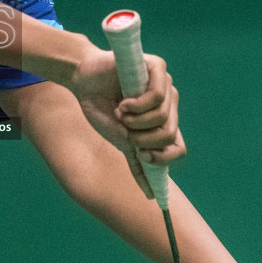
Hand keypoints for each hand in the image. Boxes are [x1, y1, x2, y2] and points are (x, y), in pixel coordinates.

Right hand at [66, 47, 185, 193]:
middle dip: (143, 138)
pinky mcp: (158, 67)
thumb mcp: (120, 140)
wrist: (83, 79)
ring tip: (121, 112)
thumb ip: (137, 162)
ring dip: (136, 121)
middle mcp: (168, 104)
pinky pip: (157, 97)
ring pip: (163, 117)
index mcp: (163, 122)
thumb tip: (150, 194)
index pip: (178, 147)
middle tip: (125, 129)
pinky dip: (136, 106)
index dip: (162, 157)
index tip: (140, 155)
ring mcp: (165, 85)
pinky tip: (123, 103)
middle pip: (169, 134)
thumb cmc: (101, 107)